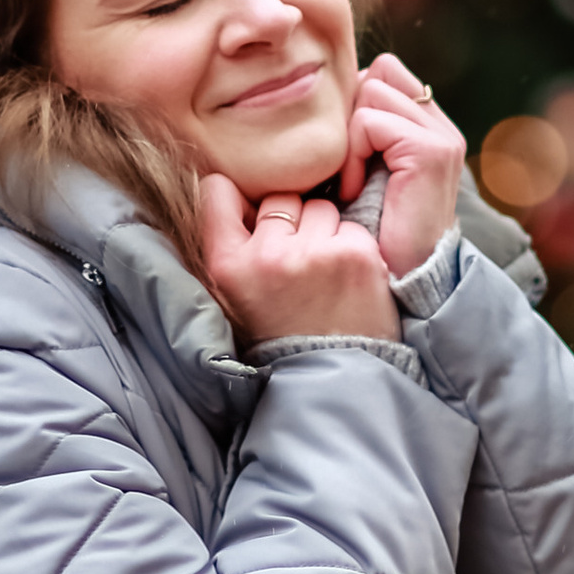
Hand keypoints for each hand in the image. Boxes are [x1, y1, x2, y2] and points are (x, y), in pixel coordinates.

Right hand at [199, 176, 399, 347]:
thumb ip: (230, 247)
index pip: (217, 190)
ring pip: (319, 208)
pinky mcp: (356, 256)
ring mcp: (313, 253)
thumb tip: (241, 196)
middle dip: (290, 222)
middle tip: (297, 264)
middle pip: (278, 198)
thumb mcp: (233, 296)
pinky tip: (347, 280)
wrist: (329, 382)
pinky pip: (352, 228)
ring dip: (324, 232)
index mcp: (226, 265)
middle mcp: (267, 255)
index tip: (250, 213)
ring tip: (324, 274)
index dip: (237, 197)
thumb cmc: (279, 336)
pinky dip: (353, 248)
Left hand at [341, 54, 467, 280]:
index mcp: (427, 126)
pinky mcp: (432, 150)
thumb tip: (319, 96)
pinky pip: (371, 121)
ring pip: (372, 90)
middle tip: (344, 164)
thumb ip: (357, 132)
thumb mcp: (361, 171)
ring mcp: (441, 135)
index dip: (354, 102)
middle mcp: (440, 125)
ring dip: (348, 136)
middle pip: (379, 71)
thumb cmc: (368, 232)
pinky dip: (352, 153)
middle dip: (351, 112)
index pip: (384, 72)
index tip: (343, 152)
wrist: (398, 280)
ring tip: (347, 180)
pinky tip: (352, 188)